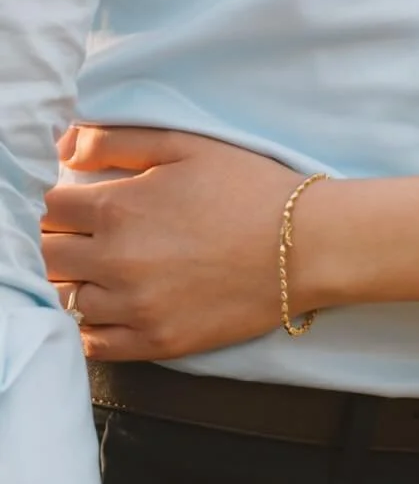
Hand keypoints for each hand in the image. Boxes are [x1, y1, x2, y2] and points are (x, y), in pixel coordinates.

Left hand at [43, 125, 304, 360]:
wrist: (302, 245)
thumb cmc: (249, 187)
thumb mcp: (188, 146)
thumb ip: (119, 140)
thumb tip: (67, 145)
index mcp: (120, 208)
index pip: (52, 208)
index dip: (63, 200)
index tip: (81, 200)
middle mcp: (115, 262)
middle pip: (50, 255)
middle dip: (63, 238)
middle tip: (93, 231)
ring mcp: (133, 308)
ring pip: (66, 299)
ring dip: (78, 279)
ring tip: (108, 264)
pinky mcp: (153, 342)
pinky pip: (92, 342)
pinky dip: (91, 323)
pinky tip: (113, 302)